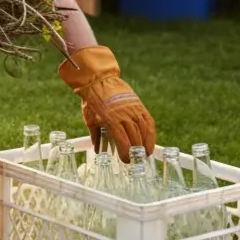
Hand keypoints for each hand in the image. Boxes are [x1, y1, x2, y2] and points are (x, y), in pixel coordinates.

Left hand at [58, 46, 155, 161]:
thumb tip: (97, 150)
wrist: (99, 79)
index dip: (125, 152)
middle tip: (135, 160)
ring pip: (143, 130)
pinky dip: (150, 133)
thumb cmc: (92, 99)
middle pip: (134, 137)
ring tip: (145, 154)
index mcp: (110, 118)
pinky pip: (148, 121)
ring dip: (146, 144)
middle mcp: (124, 114)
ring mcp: (133, 109)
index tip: (126, 160)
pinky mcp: (139, 105)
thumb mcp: (89, 118)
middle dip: (136, 151)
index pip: (122, 139)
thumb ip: (95, 135)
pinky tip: (150, 141)